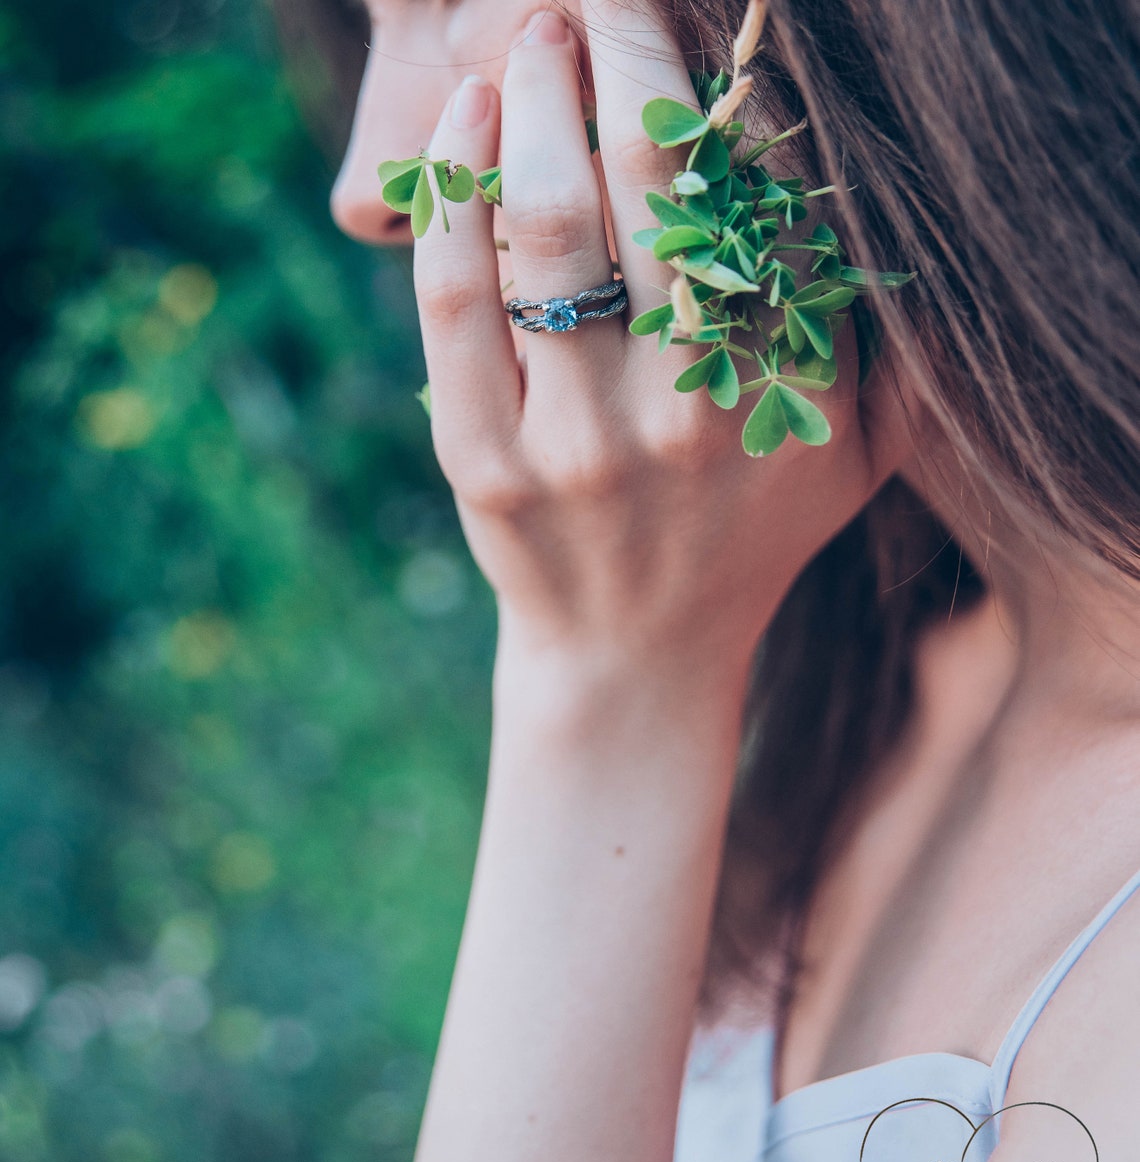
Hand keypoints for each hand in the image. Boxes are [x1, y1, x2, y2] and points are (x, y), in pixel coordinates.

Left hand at [414, 1, 905, 689]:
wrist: (637, 655)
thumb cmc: (747, 538)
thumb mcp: (853, 453)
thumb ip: (876, 335)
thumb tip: (846, 191)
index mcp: (783, 392)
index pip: (749, 200)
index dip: (707, 90)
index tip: (674, 29)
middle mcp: (683, 413)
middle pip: (645, 188)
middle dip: (612, 59)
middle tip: (584, 1)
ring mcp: (575, 442)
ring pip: (545, 232)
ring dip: (528, 107)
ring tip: (519, 42)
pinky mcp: (484, 465)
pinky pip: (457, 307)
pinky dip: (449, 203)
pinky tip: (456, 132)